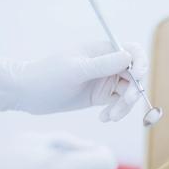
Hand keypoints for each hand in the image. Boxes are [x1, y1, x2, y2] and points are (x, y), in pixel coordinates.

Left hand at [0, 41, 148, 120]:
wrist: (28, 93)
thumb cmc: (47, 76)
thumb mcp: (76, 70)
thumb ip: (103, 65)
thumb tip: (129, 56)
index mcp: (103, 50)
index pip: (132, 51)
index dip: (140, 63)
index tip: (137, 77)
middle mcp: (107, 63)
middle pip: (135, 75)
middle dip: (132, 91)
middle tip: (122, 106)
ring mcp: (105, 80)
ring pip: (129, 92)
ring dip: (124, 106)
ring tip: (109, 117)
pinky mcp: (101, 96)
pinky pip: (118, 103)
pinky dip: (116, 112)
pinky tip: (103, 118)